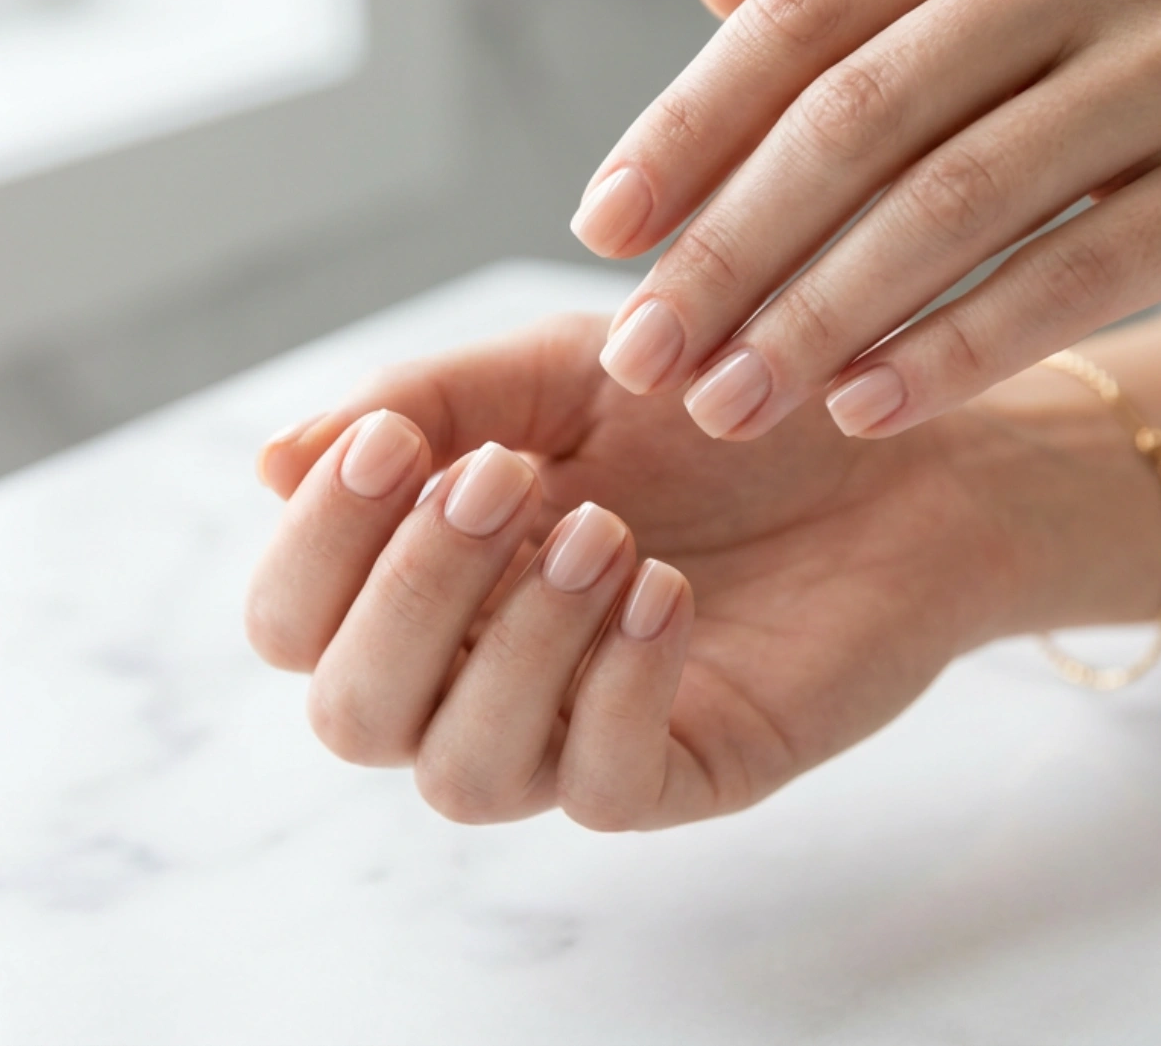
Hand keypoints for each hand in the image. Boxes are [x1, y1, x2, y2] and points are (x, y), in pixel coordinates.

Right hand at [243, 314, 1121, 828]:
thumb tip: (268, 461)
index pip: (293, 618)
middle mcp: (482, 671)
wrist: (892, 438)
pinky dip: (616, 688)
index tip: (395, 442)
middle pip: (353, 714)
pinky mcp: (683, 768)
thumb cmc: (711, 405)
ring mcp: (577, 731)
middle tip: (502, 483)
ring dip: (516, 646)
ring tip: (607, 534)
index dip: (318, 543)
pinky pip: (601, 787)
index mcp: (428, 577)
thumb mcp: (558, 372)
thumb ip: (425, 404)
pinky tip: (667, 590)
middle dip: (410, 595)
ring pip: (464, 775)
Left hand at [570, 0, 1160, 440]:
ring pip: (953, 200)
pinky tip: (869, 413)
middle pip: (858, 113)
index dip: (687, 129)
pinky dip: (957, 349)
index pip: (806, 15)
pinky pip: (1072, 271)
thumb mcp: (1045, 3)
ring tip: (728, 405)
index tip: (600, 234)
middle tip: (642, 355)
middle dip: (730, 247)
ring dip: (820, 317)